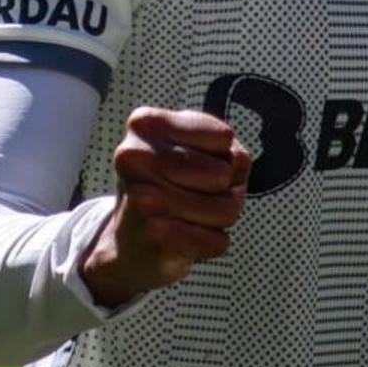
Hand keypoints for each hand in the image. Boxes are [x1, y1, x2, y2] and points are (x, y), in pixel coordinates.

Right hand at [79, 107, 245, 304]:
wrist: (129, 241)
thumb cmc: (165, 187)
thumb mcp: (191, 151)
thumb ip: (225, 150)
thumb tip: (238, 164)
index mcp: (146, 123)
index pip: (224, 137)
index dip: (222, 155)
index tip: (197, 163)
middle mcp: (137, 156)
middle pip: (224, 174)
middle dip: (225, 190)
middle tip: (195, 195)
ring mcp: (143, 197)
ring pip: (226, 209)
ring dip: (219, 219)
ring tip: (190, 216)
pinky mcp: (155, 235)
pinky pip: (217, 240)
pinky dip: (211, 242)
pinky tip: (185, 236)